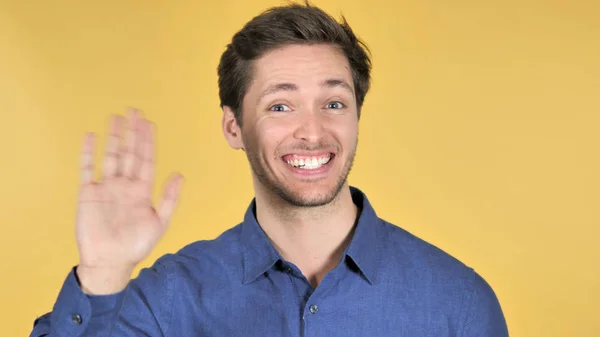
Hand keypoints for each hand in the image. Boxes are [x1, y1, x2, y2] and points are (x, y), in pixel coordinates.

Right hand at [75, 108, 182, 293]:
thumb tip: (179, 174)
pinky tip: (90, 136)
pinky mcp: (88, 193)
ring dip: (113, 137)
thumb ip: (169, 198)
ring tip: (115, 117)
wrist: (110, 262)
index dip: (147, 141)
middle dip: (132, 132)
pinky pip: (87, 169)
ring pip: (110, 156)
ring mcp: (106, 187)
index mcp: (142, 190)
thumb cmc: (136, 245)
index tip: (148, 123)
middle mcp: (125, 184)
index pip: (146, 159)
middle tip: (134, 111)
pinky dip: (88, 153)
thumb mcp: (159, 222)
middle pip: (129, 152)